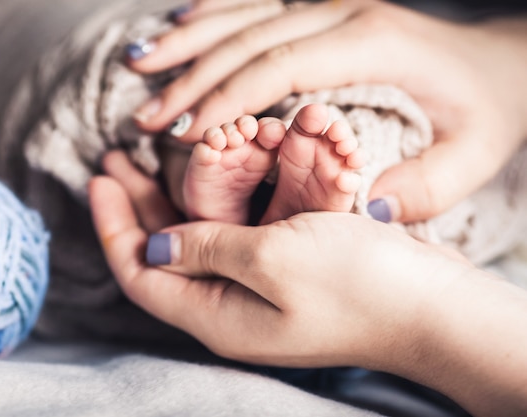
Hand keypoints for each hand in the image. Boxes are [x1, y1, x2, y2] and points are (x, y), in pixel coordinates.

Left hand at [89, 160, 469, 368]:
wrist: (431, 305)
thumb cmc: (356, 287)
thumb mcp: (270, 259)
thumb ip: (206, 249)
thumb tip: (153, 248)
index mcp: (216, 315)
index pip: (140, 273)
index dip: (113, 227)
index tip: (100, 180)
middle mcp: (231, 305)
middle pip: (165, 254)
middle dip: (138, 206)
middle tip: (115, 162)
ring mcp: (259, 287)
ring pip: (200, 238)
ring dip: (175, 199)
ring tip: (151, 160)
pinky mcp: (285, 268)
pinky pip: (236, 230)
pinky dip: (219, 200)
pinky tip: (212, 173)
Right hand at [130, 0, 526, 222]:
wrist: (503, 66)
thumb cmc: (485, 110)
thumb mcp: (470, 158)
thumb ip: (417, 189)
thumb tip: (356, 211)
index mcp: (373, 46)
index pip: (279, 67)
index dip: (226, 99)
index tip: (185, 135)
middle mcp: (345, 14)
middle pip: (249, 39)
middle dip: (192, 79)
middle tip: (147, 117)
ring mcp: (331, 5)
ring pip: (244, 13)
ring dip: (189, 41)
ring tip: (140, 65)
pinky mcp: (324, 10)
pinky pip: (256, 2)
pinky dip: (213, 12)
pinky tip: (179, 22)